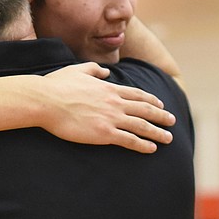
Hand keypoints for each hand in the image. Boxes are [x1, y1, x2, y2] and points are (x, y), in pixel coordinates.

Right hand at [38, 63, 174, 153]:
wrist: (46, 101)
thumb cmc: (57, 85)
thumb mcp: (78, 70)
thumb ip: (94, 70)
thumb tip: (105, 71)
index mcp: (109, 88)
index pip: (137, 94)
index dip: (151, 100)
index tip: (160, 104)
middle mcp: (115, 103)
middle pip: (145, 110)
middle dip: (161, 116)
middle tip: (172, 121)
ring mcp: (111, 118)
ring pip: (142, 126)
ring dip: (158, 132)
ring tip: (168, 138)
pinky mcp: (104, 133)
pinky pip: (129, 140)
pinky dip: (143, 144)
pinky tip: (152, 149)